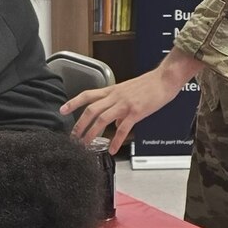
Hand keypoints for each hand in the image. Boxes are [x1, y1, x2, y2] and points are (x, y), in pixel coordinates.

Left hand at [60, 62, 183, 151]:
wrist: (164, 79)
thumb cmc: (149, 85)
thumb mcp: (128, 93)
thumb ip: (118, 107)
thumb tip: (114, 124)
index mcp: (112, 90)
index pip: (88, 95)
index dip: (73, 102)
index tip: (62, 109)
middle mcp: (115, 96)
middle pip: (91, 109)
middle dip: (80, 124)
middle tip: (73, 137)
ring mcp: (125, 104)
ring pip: (102, 119)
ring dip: (92, 133)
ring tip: (86, 145)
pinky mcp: (136, 112)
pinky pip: (123, 128)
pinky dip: (116, 140)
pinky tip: (112, 149)